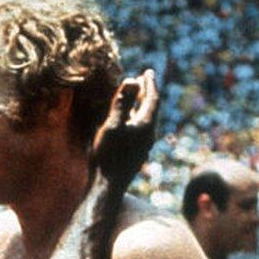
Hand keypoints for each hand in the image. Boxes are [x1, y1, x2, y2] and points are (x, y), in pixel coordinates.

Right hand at [90, 69, 159, 187]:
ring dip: (141, 106)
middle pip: (151, 109)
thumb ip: (122, 103)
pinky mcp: (136, 154)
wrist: (107, 187)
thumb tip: (132, 80)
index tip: (148, 71)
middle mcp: (148, 135)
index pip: (152, 99)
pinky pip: (140, 129)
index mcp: (145, 126)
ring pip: (145, 120)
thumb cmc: (107, 155)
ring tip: (135, 97)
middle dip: (147, 93)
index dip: (149, 84)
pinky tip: (128, 121)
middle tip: (143, 80)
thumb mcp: (112, 125)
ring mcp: (143, 146)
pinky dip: (136, 117)